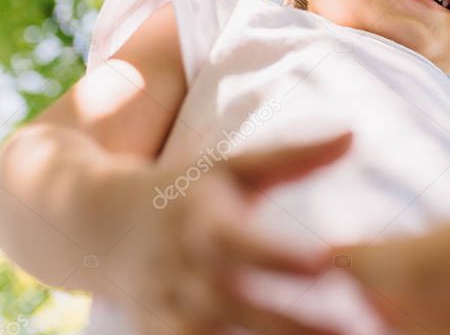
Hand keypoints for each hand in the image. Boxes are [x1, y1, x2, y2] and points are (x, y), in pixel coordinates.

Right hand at [103, 132, 352, 334]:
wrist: (96, 224)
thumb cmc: (181, 190)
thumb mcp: (231, 167)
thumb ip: (294, 157)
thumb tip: (353, 134)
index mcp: (203, 225)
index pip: (244, 244)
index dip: (282, 257)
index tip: (328, 264)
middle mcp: (184, 273)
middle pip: (239, 306)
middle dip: (292, 325)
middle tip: (350, 332)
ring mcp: (168, 312)